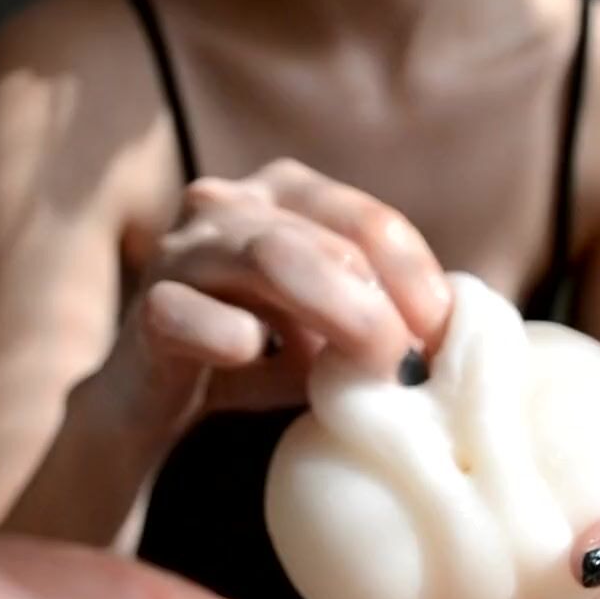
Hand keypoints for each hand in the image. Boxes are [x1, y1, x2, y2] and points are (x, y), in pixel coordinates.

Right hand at [93, 158, 450, 455]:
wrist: (152, 404)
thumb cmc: (255, 358)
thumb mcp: (329, 332)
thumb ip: (381, 317)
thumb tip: (454, 336)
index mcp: (285, 194)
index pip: (369, 223)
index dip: (417, 279)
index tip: (445, 339)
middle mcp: (230, 204)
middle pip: (326, 239)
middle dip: (383, 303)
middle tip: (413, 364)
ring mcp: (181, 251)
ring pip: (269, 257)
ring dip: (335, 312)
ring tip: (372, 365)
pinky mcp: (145, 309)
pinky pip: (188, 314)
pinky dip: (229, 338)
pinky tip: (251, 358)